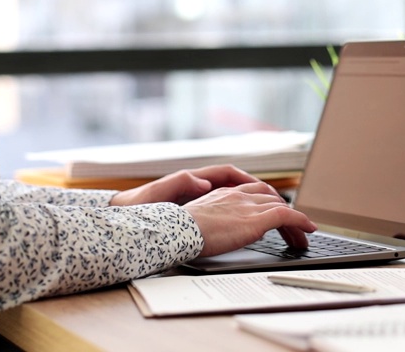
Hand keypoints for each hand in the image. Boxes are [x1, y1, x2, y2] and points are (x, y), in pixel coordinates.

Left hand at [109, 164, 270, 206]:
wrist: (122, 215)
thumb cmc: (136, 205)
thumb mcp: (156, 192)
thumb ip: (180, 183)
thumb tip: (203, 181)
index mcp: (192, 179)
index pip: (229, 173)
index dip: (250, 180)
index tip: (267, 191)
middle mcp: (198, 187)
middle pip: (238, 186)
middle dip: (262, 194)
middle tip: (282, 209)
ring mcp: (199, 200)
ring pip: (235, 200)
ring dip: (256, 207)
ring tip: (276, 220)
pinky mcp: (196, 213)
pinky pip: (226, 212)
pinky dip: (241, 218)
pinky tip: (250, 230)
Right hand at [183, 182, 315, 257]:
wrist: (178, 231)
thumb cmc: (181, 231)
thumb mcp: (200, 221)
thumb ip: (215, 220)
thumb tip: (226, 228)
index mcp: (224, 193)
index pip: (254, 192)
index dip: (267, 202)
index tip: (274, 213)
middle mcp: (238, 195)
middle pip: (270, 197)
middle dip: (284, 211)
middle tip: (292, 228)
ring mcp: (248, 206)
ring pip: (281, 207)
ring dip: (296, 221)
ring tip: (303, 236)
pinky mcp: (256, 220)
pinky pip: (287, 215)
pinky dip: (301, 221)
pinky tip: (309, 230)